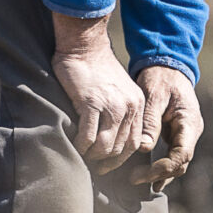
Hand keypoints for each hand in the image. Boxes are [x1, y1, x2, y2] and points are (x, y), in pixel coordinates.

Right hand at [52, 11, 145, 170]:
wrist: (85, 46)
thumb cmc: (96, 69)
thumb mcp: (118, 90)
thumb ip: (119, 110)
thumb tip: (110, 136)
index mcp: (137, 105)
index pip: (135, 143)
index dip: (120, 158)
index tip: (107, 165)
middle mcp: (129, 107)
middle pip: (121, 148)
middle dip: (106, 162)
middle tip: (93, 165)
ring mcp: (112, 106)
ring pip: (106, 146)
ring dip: (93, 156)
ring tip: (83, 155)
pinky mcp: (92, 103)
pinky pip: (88, 136)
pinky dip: (81, 145)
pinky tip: (74, 144)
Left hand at [128, 66, 201, 187]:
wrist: (167, 66)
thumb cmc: (161, 78)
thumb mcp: (154, 95)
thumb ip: (150, 121)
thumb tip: (144, 148)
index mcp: (190, 122)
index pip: (182, 154)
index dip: (163, 167)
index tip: (142, 173)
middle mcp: (191, 131)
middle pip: (180, 162)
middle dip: (158, 174)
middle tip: (133, 179)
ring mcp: (186, 134)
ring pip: (177, 163)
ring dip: (160, 174)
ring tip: (136, 180)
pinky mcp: (176, 135)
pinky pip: (172, 156)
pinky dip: (161, 168)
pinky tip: (148, 179)